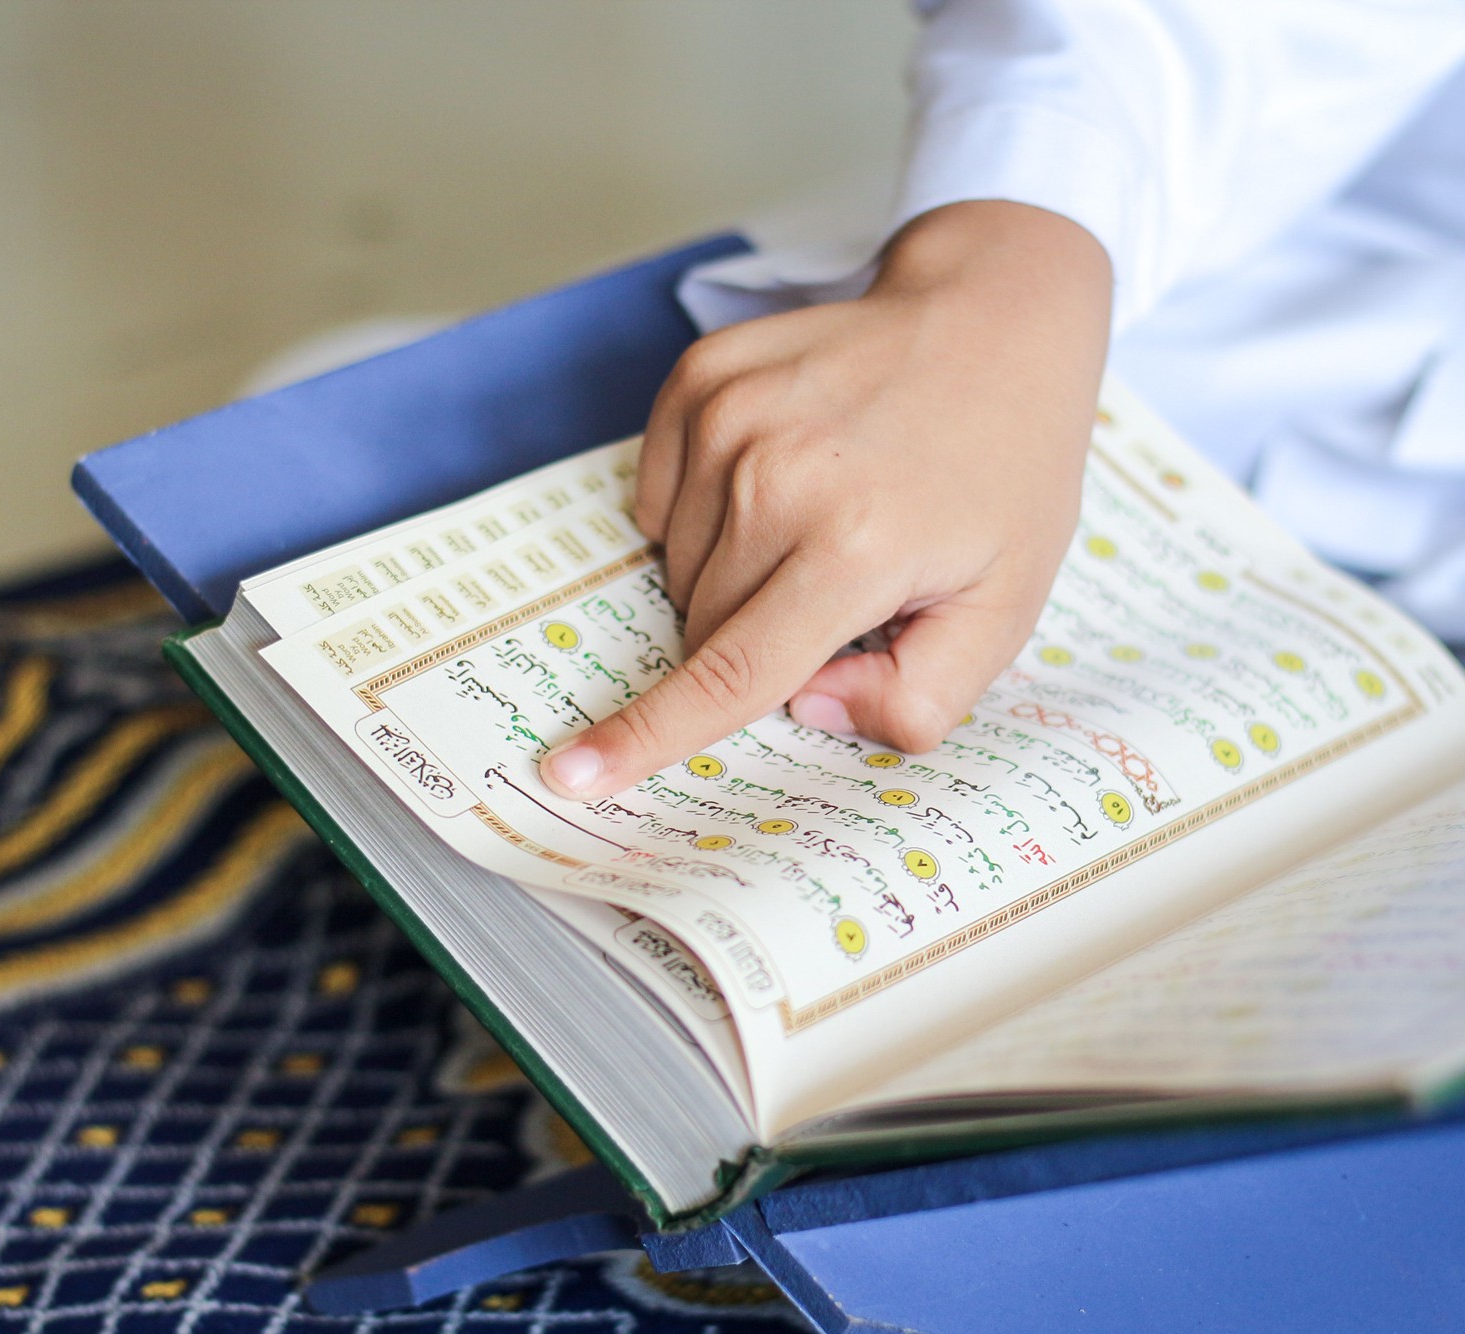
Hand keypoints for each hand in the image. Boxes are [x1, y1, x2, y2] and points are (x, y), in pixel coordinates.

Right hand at [538, 200, 1111, 800]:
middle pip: (705, 623)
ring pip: (680, 564)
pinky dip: (705, 511)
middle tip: (843, 586)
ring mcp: (730, 414)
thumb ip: (920, 696)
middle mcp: (777, 475)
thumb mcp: (1006, 607)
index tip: (572, 774)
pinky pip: (659, 498)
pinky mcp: (702, 377)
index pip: (730, 670)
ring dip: (733, 572)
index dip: (648, 735)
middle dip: (756, 636)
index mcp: (856, 545)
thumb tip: (807, 706)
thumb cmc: (1003, 473)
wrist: (995, 315)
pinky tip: (777, 478)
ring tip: (822, 519)